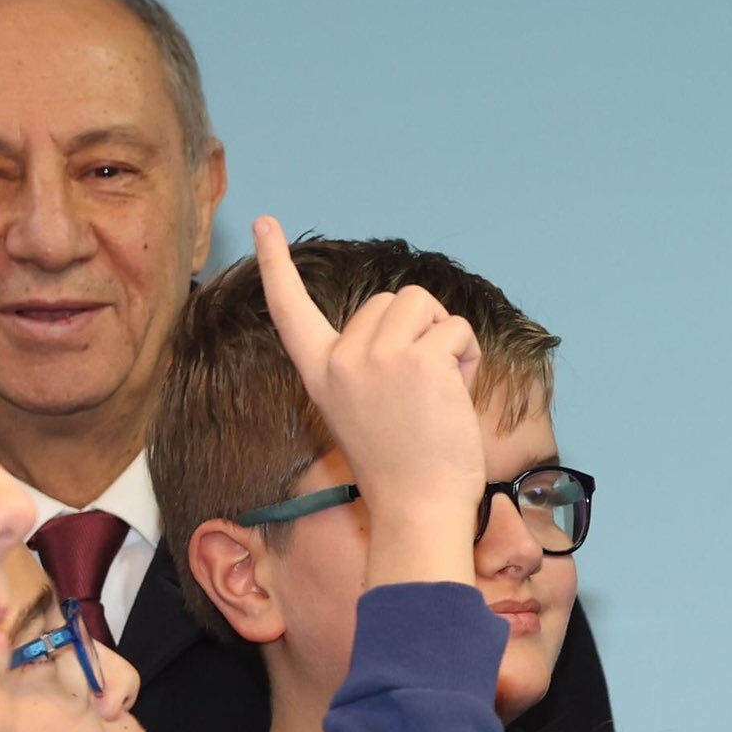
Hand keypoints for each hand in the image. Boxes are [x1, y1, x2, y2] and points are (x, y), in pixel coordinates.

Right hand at [250, 216, 486, 589]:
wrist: (418, 507)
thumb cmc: (404, 466)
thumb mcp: (369, 405)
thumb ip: (375, 362)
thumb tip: (411, 320)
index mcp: (321, 373)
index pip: (289, 310)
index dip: (275, 264)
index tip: (264, 223)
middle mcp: (340, 359)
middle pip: (390, 300)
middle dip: (419, 331)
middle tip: (421, 391)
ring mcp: (377, 356)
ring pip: (423, 304)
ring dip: (444, 337)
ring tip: (440, 389)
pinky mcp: (419, 357)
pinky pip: (455, 328)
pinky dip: (467, 355)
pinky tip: (456, 392)